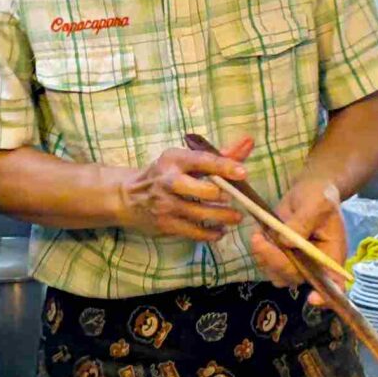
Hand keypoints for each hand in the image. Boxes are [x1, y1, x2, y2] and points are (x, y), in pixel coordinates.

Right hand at [120, 136, 253, 243]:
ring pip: (200, 214)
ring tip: (236, 217)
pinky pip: (193, 232)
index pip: (203, 161)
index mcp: (175, 159)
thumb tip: (249, 143)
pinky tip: (220, 231)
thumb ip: (219, 155)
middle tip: (235, 199)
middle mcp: (168, 181)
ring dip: (222, 217)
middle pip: (201, 190)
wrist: (128, 196)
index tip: (243, 173)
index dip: (225, 166)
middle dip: (221, 196)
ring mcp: (165, 204)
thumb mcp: (185, 160)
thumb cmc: (166, 174)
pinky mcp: (165, 224)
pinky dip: (210, 234)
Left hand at [251, 177, 345, 304]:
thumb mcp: (318, 203)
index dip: (325, 297)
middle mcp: (315, 266)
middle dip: (275, 262)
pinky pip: (266, 265)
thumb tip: (285, 243)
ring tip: (259, 235)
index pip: (334, 285)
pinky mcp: (280, 258)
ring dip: (264, 258)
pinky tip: (260, 234)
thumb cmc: (321, 197)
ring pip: (277, 274)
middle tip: (259, 241)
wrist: (309, 190)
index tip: (312, 298)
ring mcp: (296, 264)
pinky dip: (259, 252)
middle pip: (295, 278)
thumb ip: (303, 222)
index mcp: (331, 257)